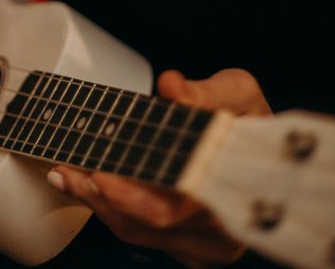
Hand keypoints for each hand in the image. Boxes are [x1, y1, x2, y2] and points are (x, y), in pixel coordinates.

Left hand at [47, 68, 271, 267]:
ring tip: (65, 173)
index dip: (133, 196)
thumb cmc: (253, 123)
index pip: (176, 208)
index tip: (101, 174)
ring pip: (138, 233)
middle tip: (67, 168)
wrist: (270, 153)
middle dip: (101, 196)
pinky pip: (139, 235)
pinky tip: (84, 187)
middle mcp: (222, 234)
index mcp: (235, 197)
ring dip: (96, 203)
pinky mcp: (187, 249)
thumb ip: (205, 92)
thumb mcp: (238, 94)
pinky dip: (109, 209)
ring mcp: (204, 248)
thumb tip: (171, 86)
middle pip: (148, 224)